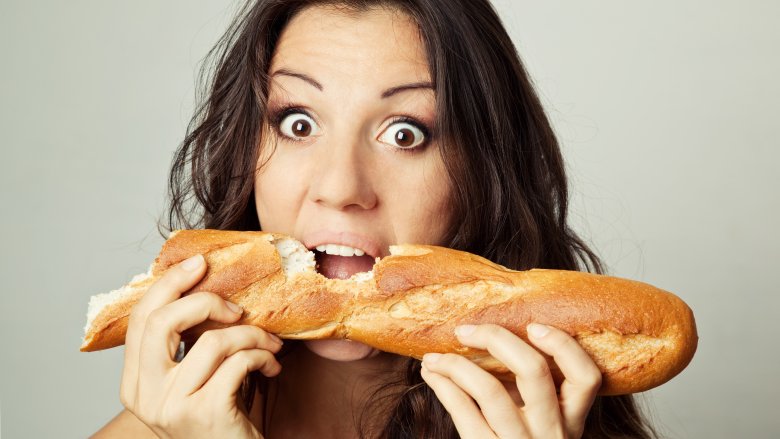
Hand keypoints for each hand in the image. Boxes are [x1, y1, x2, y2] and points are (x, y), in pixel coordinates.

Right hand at [120, 254, 282, 438]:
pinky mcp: (206, 412)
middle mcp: (145, 396)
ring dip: (251, 335)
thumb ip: (184, 346)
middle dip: (205, 300)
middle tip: (237, 307)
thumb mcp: (194, 380)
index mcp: (136, 382)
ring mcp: (173, 406)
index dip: (169, 284)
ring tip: (268, 346)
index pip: (140, 319)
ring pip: (213, 340)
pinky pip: (238, 361)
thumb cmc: (221, 417)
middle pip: (162, 321)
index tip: (199, 264)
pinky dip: (262, 356)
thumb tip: (200, 285)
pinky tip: (271, 366)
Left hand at [420, 323, 600, 438]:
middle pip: (534, 371)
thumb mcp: (540, 427)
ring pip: (491, 391)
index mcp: (571, 422)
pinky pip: (463, 413)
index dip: (562, 345)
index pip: (586, 377)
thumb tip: (492, 340)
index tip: (533, 326)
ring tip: (433, 357)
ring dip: (455, 365)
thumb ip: (531, 393)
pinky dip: (443, 386)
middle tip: (466, 331)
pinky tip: (431, 375)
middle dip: (496, 339)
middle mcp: (551, 433)